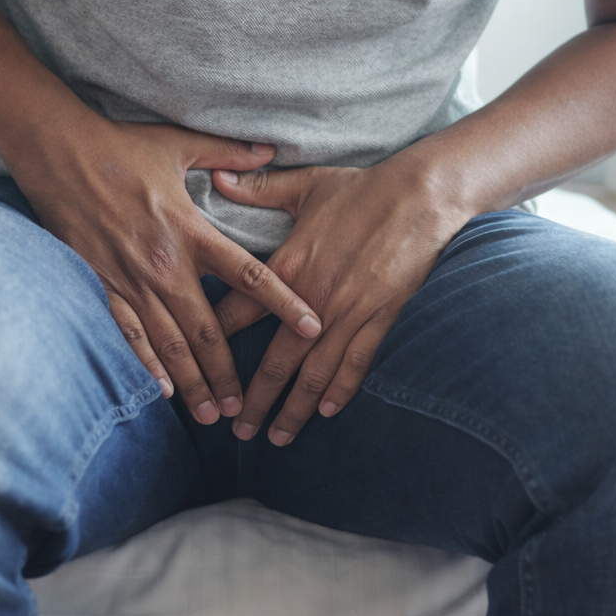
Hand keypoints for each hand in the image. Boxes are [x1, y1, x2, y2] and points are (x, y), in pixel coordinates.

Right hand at [10, 114, 321, 424]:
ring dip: (192, 382)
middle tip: (244, 405)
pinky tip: (162, 392)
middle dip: (227, 372)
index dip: (283, 303)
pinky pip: (127, 335)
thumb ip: (229, 152)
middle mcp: (165, 264)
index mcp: (191, 231)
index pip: (249, 275)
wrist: (58, 153)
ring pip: (168, 343)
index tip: (311, 328)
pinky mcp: (101, 285)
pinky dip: (146, 365)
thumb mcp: (180, 145)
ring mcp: (131, 279)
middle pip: (207, 329)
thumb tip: (270, 146)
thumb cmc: (121, 146)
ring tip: (211, 414)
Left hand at [210, 150, 472, 443]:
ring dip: (293, 409)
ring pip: (313, 373)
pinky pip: (356, 364)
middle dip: (253, 400)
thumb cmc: (361, 188)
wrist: (420, 195)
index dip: (212, 343)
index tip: (195, 368)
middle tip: (235, 430)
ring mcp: (348, 313)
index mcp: (288, 267)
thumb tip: (218, 178)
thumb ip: (257, 189)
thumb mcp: (305, 184)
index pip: (238, 313)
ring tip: (276, 437)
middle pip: (274, 361)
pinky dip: (340, 391)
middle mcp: (313, 300)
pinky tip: (326, 413)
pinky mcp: (380, 318)